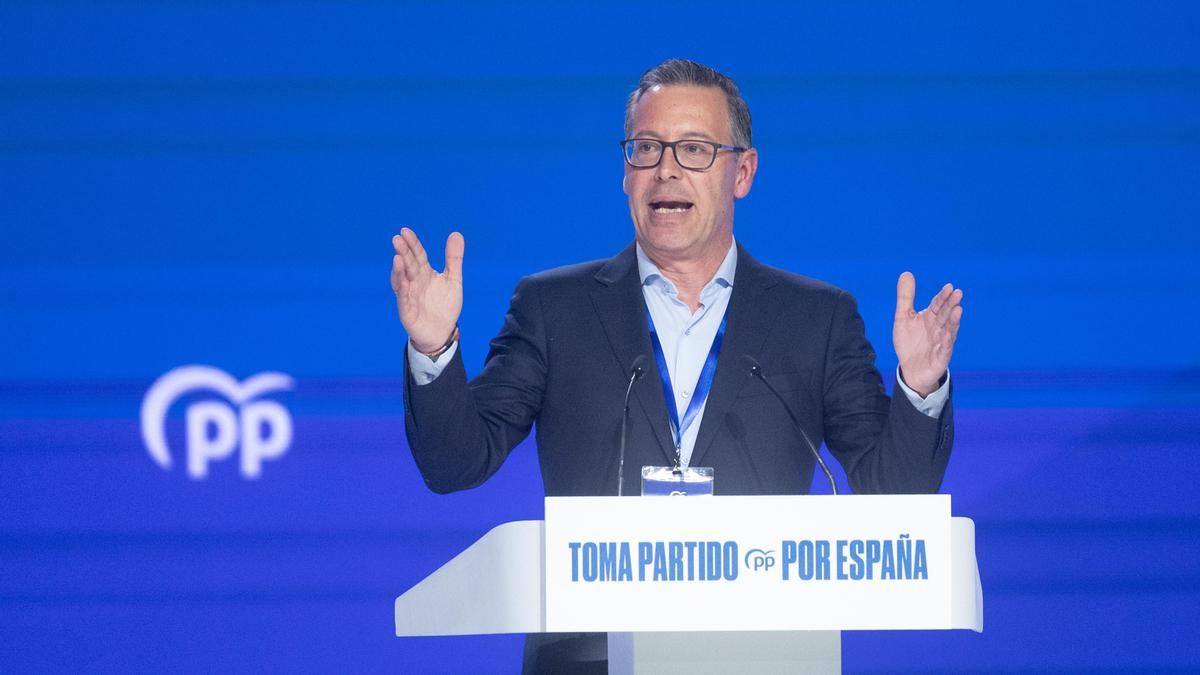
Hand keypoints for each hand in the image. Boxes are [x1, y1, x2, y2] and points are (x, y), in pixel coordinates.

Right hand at [391, 228, 464, 352]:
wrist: (442, 332)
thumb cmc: (444, 306)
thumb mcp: (453, 279)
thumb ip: (454, 258)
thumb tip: (456, 233)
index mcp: (424, 273)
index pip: (417, 255)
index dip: (412, 244)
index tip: (405, 231)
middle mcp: (414, 282)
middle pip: (408, 265)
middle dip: (403, 252)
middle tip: (397, 239)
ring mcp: (409, 296)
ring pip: (401, 281)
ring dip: (399, 270)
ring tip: (397, 258)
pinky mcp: (407, 311)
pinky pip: (403, 300)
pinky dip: (403, 291)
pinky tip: (403, 282)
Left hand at [893, 272, 962, 396]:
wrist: (910, 370)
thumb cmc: (909, 342)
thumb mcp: (903, 317)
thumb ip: (906, 297)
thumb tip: (907, 273)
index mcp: (930, 318)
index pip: (938, 305)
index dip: (943, 296)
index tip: (949, 286)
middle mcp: (938, 328)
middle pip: (945, 315)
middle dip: (950, 305)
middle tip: (957, 293)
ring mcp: (941, 343)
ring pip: (949, 330)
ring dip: (953, 321)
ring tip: (958, 310)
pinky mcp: (940, 358)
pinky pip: (944, 349)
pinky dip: (946, 342)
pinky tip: (948, 335)